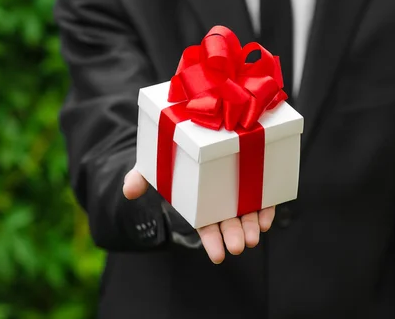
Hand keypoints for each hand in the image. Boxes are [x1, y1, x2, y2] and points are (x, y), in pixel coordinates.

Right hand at [123, 168, 274, 263]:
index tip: (218, 256)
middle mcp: (220, 203)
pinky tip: (266, 219)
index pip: (206, 228)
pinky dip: (266, 210)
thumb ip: (140, 178)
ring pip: (247, 215)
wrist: (192, 138)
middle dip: (234, 236)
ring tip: (254, 237)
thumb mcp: (153, 166)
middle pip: (229, 224)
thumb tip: (128, 191)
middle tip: (238, 246)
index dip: (212, 242)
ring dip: (252, 227)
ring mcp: (239, 194)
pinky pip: (262, 199)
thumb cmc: (172, 158)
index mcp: (199, 206)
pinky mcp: (254, 182)